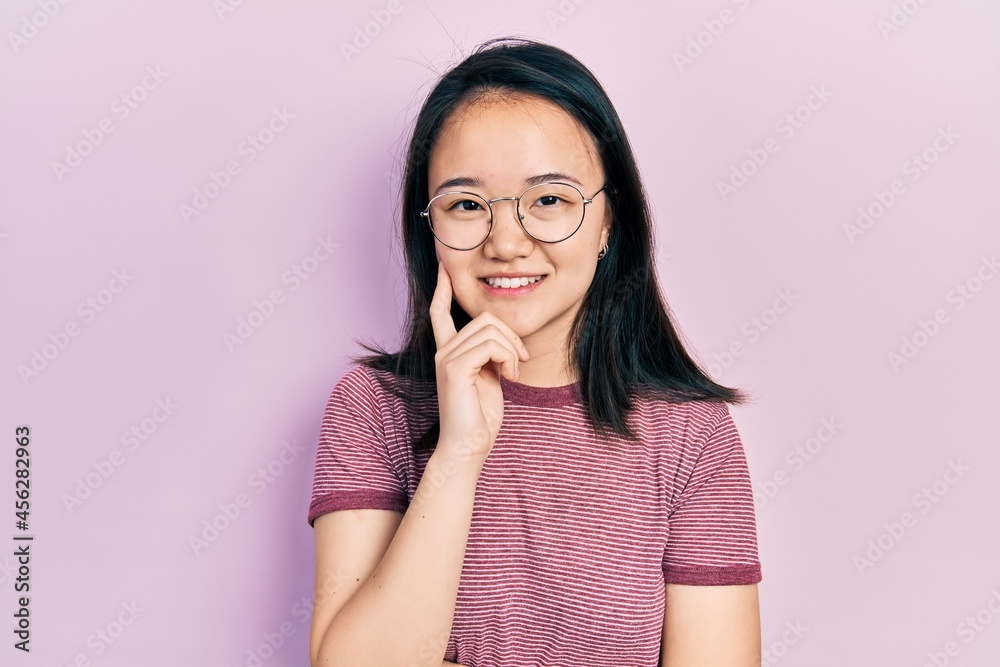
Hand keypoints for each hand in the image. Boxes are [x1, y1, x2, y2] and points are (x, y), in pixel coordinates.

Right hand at [429, 261, 528, 459]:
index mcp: (449, 352)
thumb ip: (491, 354)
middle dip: (512, 336)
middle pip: (484, 318)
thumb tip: (504, 339)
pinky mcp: (455, 369)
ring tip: (515, 372)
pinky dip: (509, 358)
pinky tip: (511, 376)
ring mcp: (447, 358)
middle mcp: (443, 351)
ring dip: (513, 349)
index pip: (439, 312)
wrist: (469, 447)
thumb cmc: (480, 417)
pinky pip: (491, 345)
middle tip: (520, 360)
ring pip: (491, 329)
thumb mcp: (490, 377)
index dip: (442, 288)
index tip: (444, 268)